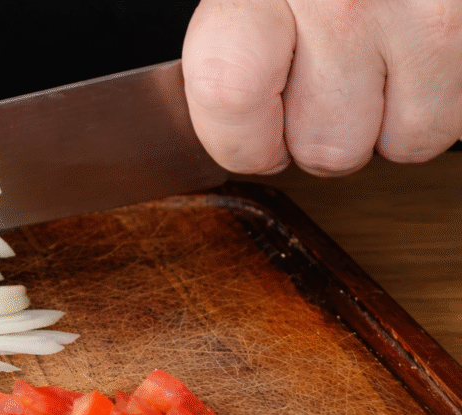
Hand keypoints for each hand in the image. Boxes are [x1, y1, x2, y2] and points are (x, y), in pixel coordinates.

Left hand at [182, 0, 461, 176]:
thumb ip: (232, 42)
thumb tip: (232, 120)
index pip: (230, 95)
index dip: (240, 142)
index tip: (252, 141)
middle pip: (326, 146)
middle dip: (321, 136)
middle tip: (322, 88)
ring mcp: (425, 12)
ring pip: (400, 142)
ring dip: (386, 122)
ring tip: (376, 64)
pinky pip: (452, 116)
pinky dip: (434, 101)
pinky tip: (415, 56)